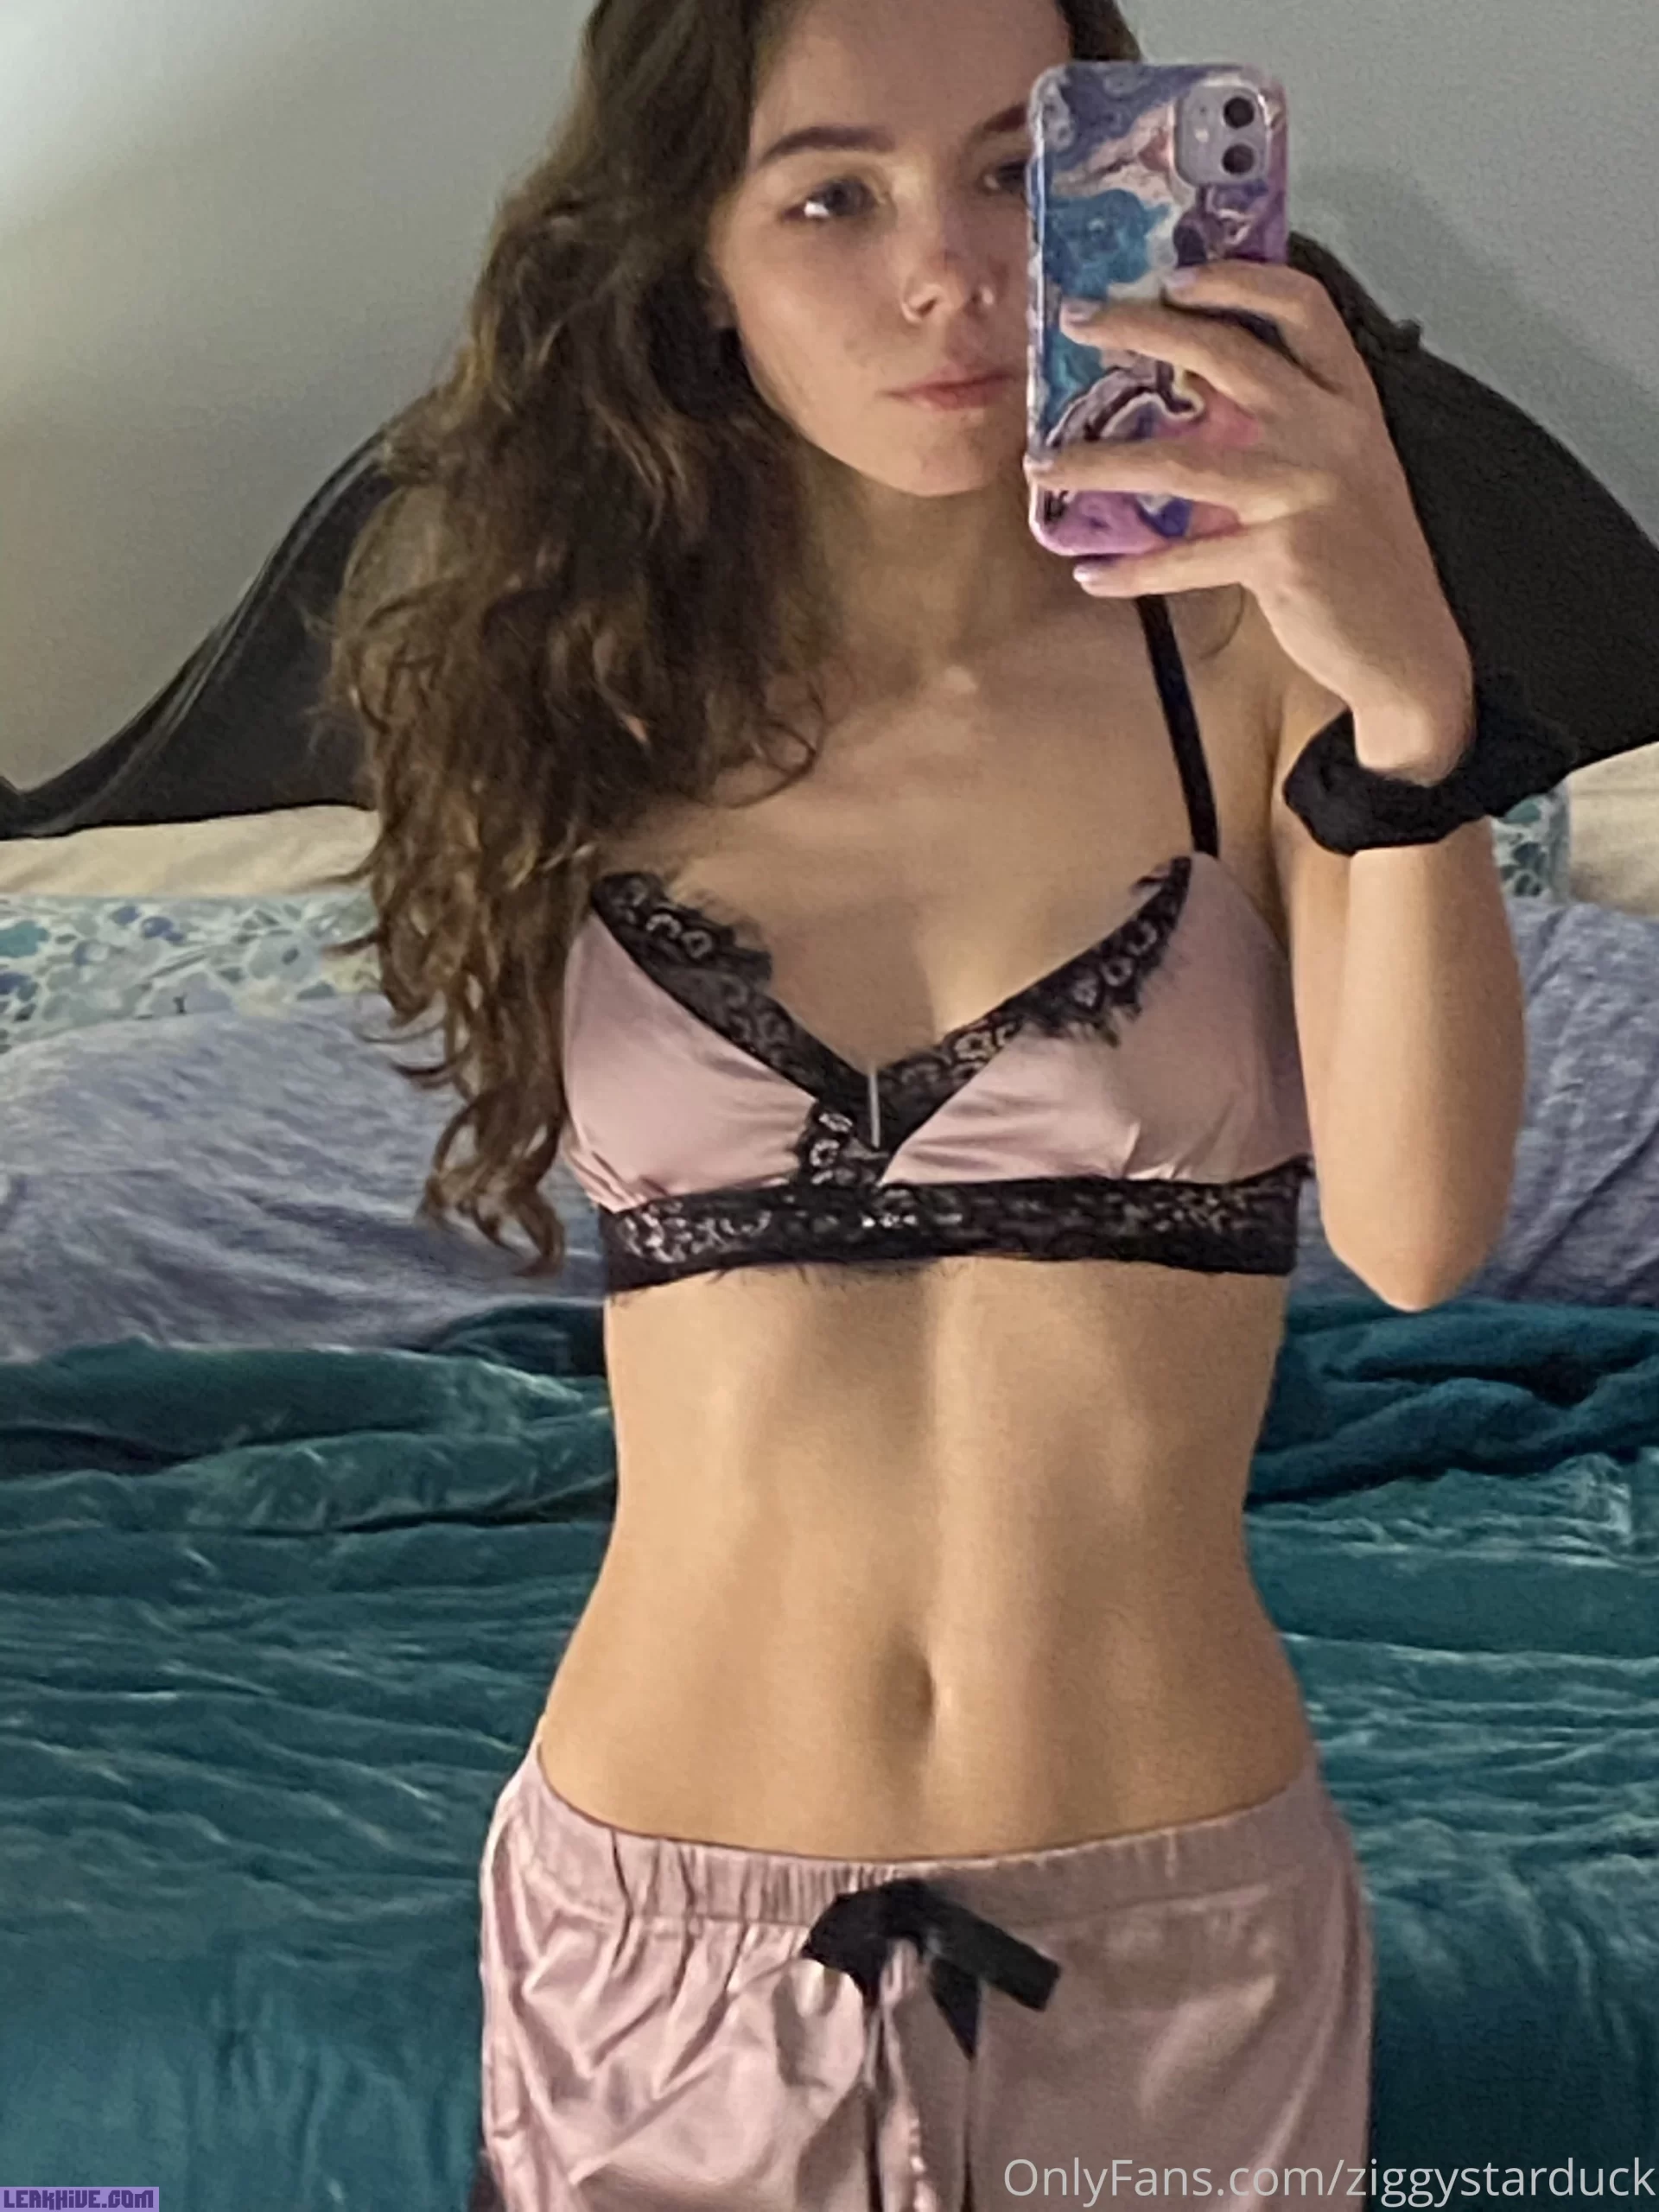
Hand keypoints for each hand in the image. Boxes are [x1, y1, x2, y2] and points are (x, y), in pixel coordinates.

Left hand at [1025, 262, 1474, 764]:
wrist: (1405, 646)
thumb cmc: (1363, 559)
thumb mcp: (1343, 473)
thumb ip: (1287, 431)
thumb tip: (1197, 403)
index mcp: (1350, 402)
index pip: (1304, 308)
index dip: (1240, 281)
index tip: (1177, 276)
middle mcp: (1329, 433)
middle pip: (1225, 356)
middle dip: (1143, 329)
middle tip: (1079, 321)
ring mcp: (1303, 493)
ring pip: (1180, 460)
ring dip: (1100, 462)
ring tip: (1041, 464)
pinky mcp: (1279, 556)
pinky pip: (1185, 559)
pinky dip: (1134, 571)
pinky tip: (1092, 575)